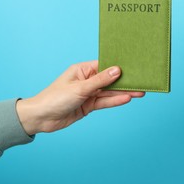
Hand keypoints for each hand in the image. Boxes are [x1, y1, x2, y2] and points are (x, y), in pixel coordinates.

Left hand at [16, 60, 144, 134]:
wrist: (41, 118)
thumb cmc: (55, 98)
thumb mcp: (80, 88)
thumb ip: (100, 81)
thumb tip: (117, 70)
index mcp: (83, 70)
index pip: (105, 66)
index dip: (120, 66)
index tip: (135, 66)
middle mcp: (87, 80)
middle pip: (110, 80)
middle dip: (125, 81)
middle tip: (142, 81)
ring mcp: (88, 93)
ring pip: (109, 92)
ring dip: (123, 92)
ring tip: (140, 92)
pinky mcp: (88, 105)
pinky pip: (104, 102)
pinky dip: (115, 101)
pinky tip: (127, 99)